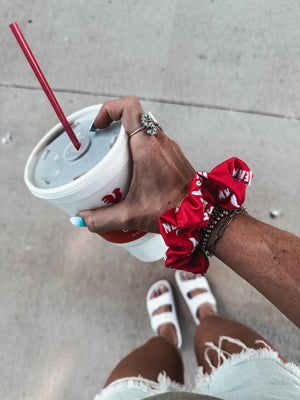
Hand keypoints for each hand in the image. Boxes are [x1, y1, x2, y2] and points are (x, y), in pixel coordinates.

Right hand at [79, 97, 195, 232]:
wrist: (202, 215)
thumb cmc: (173, 210)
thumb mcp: (131, 215)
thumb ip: (102, 218)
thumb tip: (83, 218)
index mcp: (148, 147)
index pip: (129, 107)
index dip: (110, 109)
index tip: (99, 126)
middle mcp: (160, 142)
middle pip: (135, 117)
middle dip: (115, 126)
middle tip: (102, 143)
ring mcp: (169, 148)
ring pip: (145, 130)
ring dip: (128, 138)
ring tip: (114, 158)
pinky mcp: (174, 157)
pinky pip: (154, 143)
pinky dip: (140, 149)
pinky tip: (132, 170)